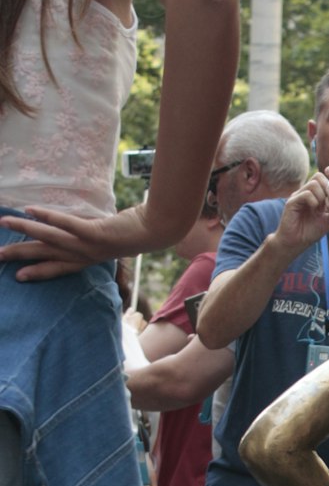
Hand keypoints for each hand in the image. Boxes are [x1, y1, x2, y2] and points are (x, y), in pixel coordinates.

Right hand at [0, 202, 166, 280]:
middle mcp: (86, 256)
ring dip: (26, 231)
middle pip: (48, 256)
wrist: (156, 229)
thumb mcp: (106, 236)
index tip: (17, 275)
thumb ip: (86, 233)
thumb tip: (69, 224)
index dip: (37, 272)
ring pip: (51, 240)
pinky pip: (67, 224)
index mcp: (88, 259)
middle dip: (21, 256)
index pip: (58, 267)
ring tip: (5, 223)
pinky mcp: (96, 232)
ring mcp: (90, 245)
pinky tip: (30, 209)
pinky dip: (48, 218)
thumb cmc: (132, 231)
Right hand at [271, 174, 328, 256]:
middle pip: (319, 176)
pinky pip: (306, 194)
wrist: (296, 243)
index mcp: (314, 194)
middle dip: (327, 190)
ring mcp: (298, 195)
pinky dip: (314, 201)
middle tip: (327, 205)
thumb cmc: (311, 232)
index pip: (325, 179)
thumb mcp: (328, 220)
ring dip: (321, 196)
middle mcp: (305, 192)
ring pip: (314, 184)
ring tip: (320, 209)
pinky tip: (314, 211)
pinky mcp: (292, 202)